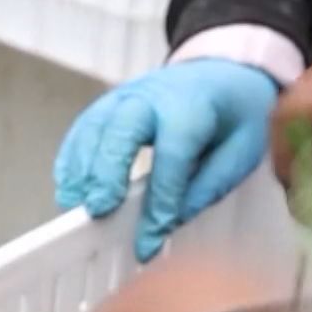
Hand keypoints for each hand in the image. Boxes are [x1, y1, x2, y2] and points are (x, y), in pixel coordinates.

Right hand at [54, 60, 277, 262]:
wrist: (223, 71)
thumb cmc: (234, 115)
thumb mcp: (242, 150)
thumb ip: (208, 186)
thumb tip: (170, 221)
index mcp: (193, 106)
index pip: (171, 155)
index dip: (158, 200)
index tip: (149, 240)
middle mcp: (153, 95)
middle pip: (121, 130)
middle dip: (106, 173)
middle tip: (99, 211)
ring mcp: (124, 95)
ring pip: (94, 128)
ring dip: (81, 170)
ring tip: (77, 207)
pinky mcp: (107, 103)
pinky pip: (82, 128)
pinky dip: (71, 159)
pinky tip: (69, 188)